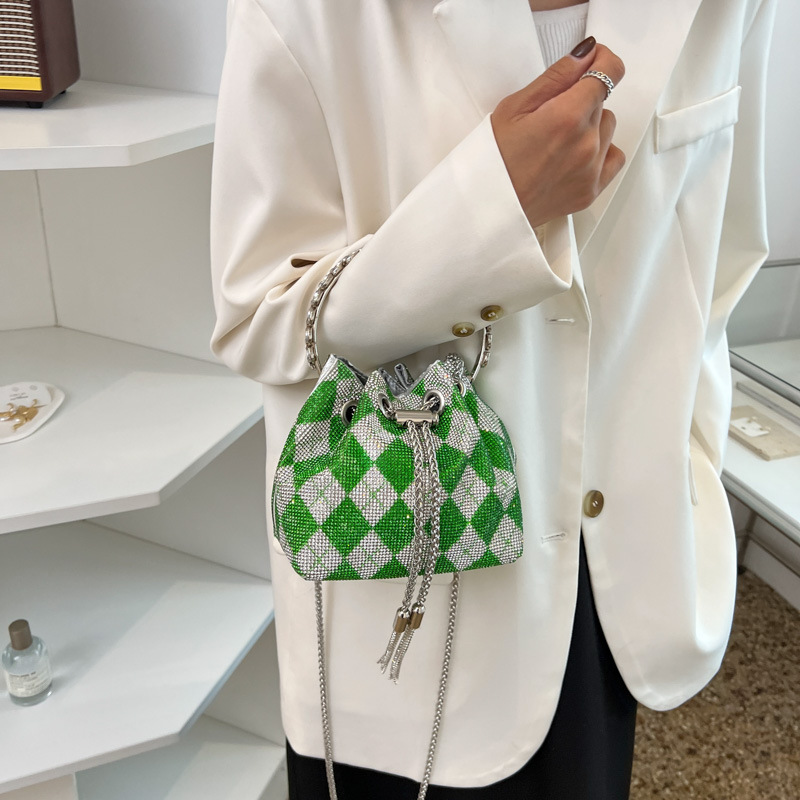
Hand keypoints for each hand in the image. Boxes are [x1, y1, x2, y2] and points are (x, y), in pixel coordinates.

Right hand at [491, 40, 625, 228]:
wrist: (488, 207)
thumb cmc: (493, 159)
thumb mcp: (514, 108)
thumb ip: (556, 78)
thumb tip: (586, 55)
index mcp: (567, 116)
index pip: (609, 71)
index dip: (602, 60)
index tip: (591, 63)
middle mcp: (586, 143)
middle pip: (603, 101)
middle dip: (582, 101)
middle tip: (550, 119)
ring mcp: (591, 169)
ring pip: (609, 128)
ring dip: (591, 127)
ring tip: (558, 143)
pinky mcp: (591, 190)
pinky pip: (614, 157)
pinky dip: (602, 152)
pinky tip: (576, 157)